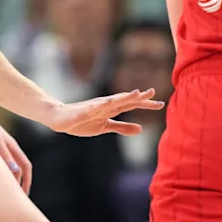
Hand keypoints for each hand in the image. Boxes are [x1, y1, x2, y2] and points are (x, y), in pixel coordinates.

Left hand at [0, 106, 31, 193]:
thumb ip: (4, 156)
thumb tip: (15, 172)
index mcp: (12, 146)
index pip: (24, 168)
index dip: (25, 183)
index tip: (21, 198)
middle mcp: (8, 146)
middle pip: (20, 168)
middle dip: (20, 183)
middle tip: (16, 199)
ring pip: (10, 165)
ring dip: (9, 179)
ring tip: (3, 193)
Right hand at [43, 88, 164, 136]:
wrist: (60, 118)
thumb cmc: (83, 121)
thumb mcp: (106, 126)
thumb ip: (122, 127)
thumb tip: (141, 129)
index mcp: (111, 109)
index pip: (131, 105)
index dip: (145, 104)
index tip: (160, 103)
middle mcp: (105, 104)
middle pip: (124, 100)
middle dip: (138, 97)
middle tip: (152, 92)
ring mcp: (94, 107)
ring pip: (111, 100)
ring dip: (123, 97)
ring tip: (135, 93)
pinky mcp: (83, 111)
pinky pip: (92, 108)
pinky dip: (101, 105)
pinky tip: (108, 103)